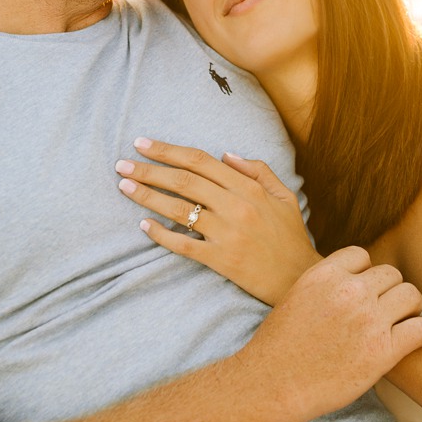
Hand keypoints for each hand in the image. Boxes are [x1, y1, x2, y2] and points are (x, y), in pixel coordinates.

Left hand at [116, 138, 320, 305]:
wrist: (300, 278)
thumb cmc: (291, 237)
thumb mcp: (284, 196)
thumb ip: (257, 170)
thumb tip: (225, 154)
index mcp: (249, 188)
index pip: (200, 161)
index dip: (168, 151)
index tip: (142, 143)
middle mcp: (236, 207)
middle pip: (184, 181)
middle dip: (148, 170)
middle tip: (121, 165)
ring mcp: (227, 234)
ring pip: (180, 209)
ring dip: (148, 196)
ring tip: (124, 187)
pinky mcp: (221, 260)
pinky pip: (184, 245)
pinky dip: (162, 234)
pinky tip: (143, 225)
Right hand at [246, 248, 421, 421]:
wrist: (272, 386)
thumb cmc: (277, 350)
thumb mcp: (293, 299)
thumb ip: (322, 286)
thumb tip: (343, 280)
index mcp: (324, 275)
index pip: (362, 256)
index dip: (366, 274)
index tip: (367, 290)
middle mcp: (349, 292)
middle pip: (390, 274)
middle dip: (390, 291)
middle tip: (388, 310)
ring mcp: (369, 320)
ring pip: (410, 295)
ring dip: (411, 306)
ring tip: (407, 320)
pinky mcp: (383, 350)